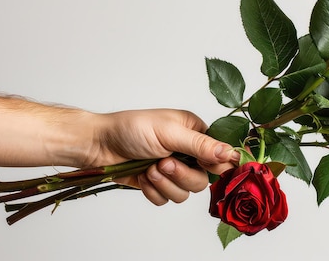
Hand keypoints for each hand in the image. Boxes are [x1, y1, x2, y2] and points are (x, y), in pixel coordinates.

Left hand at [89, 109, 238, 205]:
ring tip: (149, 169)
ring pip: (185, 193)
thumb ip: (200, 145)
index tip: (205, 166)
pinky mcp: (157, 184)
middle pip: (202, 180)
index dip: (215, 165)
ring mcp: (171, 169)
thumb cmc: (131, 128)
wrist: (98, 145)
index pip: (219, 154)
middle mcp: (186, 152)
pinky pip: (166, 200)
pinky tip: (142, 176)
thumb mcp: (169, 132)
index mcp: (194, 132)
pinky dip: (153, 191)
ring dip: (165, 184)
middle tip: (163, 163)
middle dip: (181, 175)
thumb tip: (230, 153)